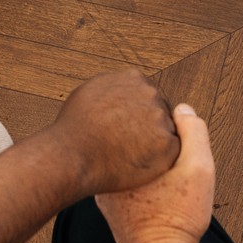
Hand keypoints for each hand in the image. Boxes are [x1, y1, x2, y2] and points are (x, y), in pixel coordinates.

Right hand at [46, 70, 179, 197]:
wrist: (72, 154)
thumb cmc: (75, 128)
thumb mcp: (90, 91)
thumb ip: (113, 88)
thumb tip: (120, 91)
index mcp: (133, 78)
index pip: (146, 95)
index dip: (137, 114)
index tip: (127, 127)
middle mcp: (151, 93)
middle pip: (159, 111)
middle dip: (147, 127)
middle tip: (129, 144)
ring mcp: (160, 118)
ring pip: (165, 131)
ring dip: (153, 143)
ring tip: (129, 155)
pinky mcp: (166, 144)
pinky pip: (170, 152)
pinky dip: (158, 160)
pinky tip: (137, 164)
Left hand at [96, 104, 214, 242]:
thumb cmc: (180, 214)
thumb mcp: (199, 168)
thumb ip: (193, 133)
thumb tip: (180, 109)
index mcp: (129, 149)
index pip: (148, 122)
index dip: (170, 133)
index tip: (180, 154)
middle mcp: (109, 164)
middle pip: (135, 141)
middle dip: (155, 150)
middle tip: (173, 175)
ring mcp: (104, 184)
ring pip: (127, 163)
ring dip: (143, 167)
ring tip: (164, 186)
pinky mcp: (106, 203)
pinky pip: (122, 182)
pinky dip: (136, 185)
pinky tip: (153, 197)